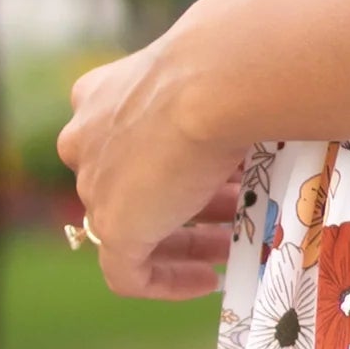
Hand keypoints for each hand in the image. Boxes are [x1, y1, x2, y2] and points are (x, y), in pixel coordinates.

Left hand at [59, 9, 251, 296]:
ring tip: (230, 246)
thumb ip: (218, 93)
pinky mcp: (113, 228)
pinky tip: (206, 281)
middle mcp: (87, 139)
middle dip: (182, 200)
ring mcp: (94, 185)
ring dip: (183, 239)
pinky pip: (128, 273)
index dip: (168, 160)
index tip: (211, 176)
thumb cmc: (228, 66)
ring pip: (131, 225)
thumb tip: (263, 95)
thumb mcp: (215, 76)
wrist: (217, 82)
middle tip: (232, 211)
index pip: (122, 140)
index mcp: (100, 96)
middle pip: (128, 184)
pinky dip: (166, 281)